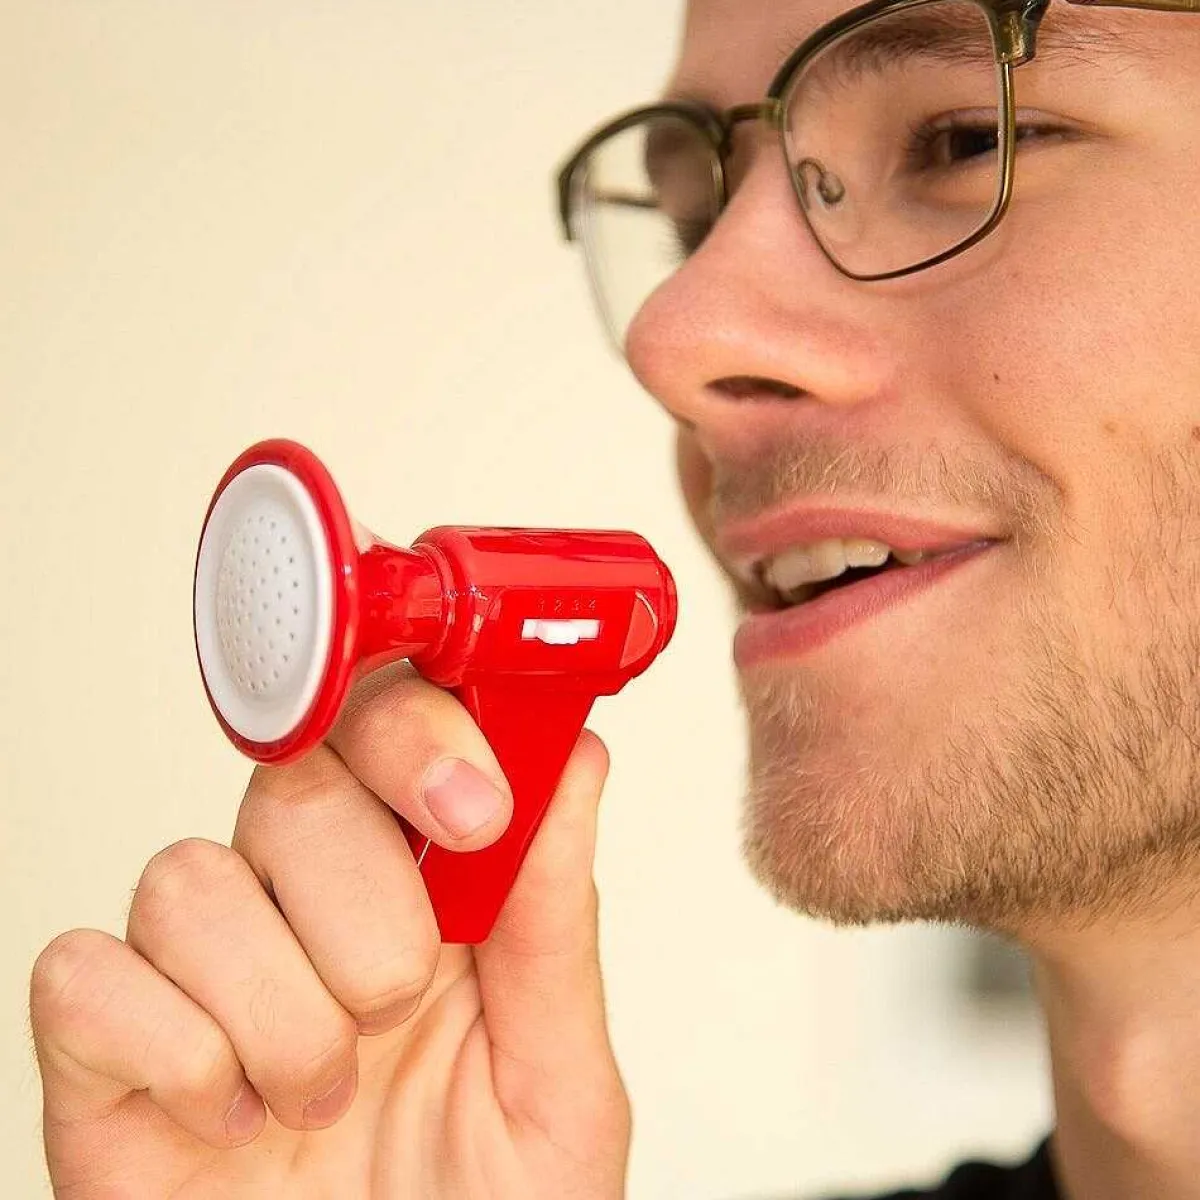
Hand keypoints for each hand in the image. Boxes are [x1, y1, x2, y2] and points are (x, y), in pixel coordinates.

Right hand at [30, 666, 628, 1197]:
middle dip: (363, 900)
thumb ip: (554, 918)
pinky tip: (231, 1120)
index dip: (418, 732)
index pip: (388, 729)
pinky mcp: (104, 1057)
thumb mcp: (555, 1081)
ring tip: (325, 1096)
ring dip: (279, 1008)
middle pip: (290, 784)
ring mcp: (201, 978)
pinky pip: (87, 976)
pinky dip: (173, 1053)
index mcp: (422, 894)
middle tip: (398, 1001)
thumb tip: (573, 757)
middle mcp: (305, 912)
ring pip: (190, 879)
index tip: (470, 806)